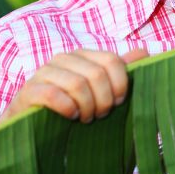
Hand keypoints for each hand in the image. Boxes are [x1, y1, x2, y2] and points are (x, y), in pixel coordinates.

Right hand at [0, 48, 148, 123]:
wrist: (29, 121)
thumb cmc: (70, 103)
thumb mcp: (97, 86)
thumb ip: (119, 68)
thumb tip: (145, 52)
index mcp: (82, 55)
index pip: (111, 60)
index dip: (120, 83)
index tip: (119, 102)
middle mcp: (63, 58)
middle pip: (96, 74)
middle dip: (104, 100)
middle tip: (102, 114)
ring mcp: (44, 73)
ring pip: (77, 85)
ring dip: (87, 107)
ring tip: (87, 118)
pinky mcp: (29, 90)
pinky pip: (53, 95)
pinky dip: (68, 108)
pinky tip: (71, 116)